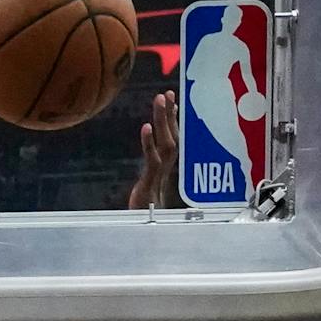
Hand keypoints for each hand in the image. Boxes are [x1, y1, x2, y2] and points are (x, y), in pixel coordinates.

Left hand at [129, 91, 183, 210]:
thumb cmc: (149, 206)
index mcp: (170, 165)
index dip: (173, 116)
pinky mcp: (151, 182)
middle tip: (166, 93)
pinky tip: (146, 128)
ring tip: (160, 101)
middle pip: (173, 136)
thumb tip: (153, 142)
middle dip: (170, 114)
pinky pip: (152, 159)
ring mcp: (161, 174)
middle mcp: (169, 167)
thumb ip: (154, 162)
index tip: (172, 96)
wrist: (147, 228)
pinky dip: (149, 143)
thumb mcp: (151, 181)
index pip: (175, 135)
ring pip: (165, 143)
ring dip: (163, 121)